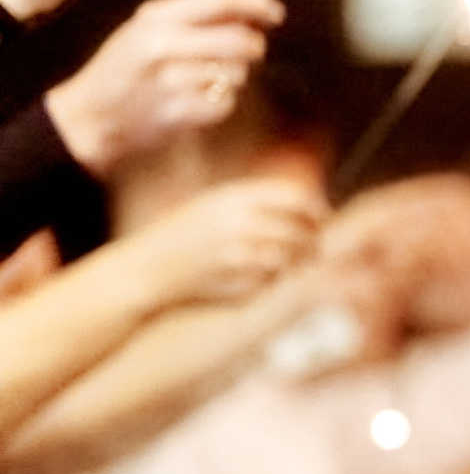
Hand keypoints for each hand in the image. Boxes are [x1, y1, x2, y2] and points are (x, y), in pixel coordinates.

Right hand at [43, 0, 284, 172]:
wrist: (90, 116)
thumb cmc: (126, 70)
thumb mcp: (146, 29)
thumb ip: (194, 17)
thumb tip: (252, 11)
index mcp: (156, 17)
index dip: (258, 2)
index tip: (276, 12)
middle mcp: (164, 44)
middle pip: (241, 40)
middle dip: (255, 47)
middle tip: (249, 52)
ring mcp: (172, 80)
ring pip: (237, 73)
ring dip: (232, 78)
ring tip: (203, 80)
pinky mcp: (180, 112)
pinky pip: (226, 103)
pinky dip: (219, 103)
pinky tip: (195, 101)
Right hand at [127, 177, 327, 305]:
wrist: (145, 270)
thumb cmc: (182, 237)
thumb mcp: (213, 205)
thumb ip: (254, 202)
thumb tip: (306, 202)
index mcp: (234, 196)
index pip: (296, 196)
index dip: (315, 208)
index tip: (319, 219)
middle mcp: (238, 219)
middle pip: (301, 227)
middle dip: (313, 238)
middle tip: (314, 248)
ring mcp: (238, 248)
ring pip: (292, 254)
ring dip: (298, 260)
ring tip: (295, 263)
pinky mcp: (236, 277)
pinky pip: (274, 276)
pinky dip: (276, 277)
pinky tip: (266, 277)